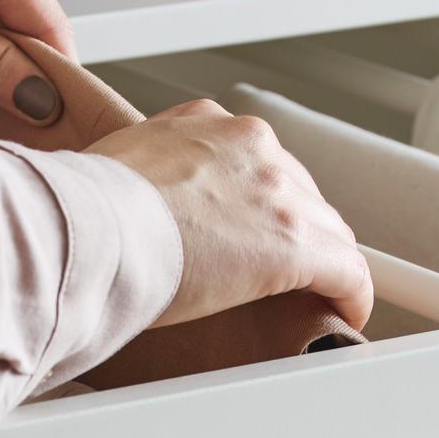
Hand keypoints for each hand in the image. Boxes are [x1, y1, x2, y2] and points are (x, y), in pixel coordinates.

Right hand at [89, 100, 372, 330]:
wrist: (90, 230)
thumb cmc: (86, 213)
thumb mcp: (116, 170)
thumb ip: (144, 179)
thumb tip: (134, 209)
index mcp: (208, 124)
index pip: (258, 163)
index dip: (265, 204)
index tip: (259, 229)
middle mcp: (251, 146)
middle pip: (300, 194)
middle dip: (297, 232)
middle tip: (288, 272)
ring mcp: (278, 193)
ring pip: (328, 231)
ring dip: (325, 266)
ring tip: (319, 297)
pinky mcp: (296, 245)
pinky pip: (348, 272)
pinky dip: (353, 295)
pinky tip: (348, 313)